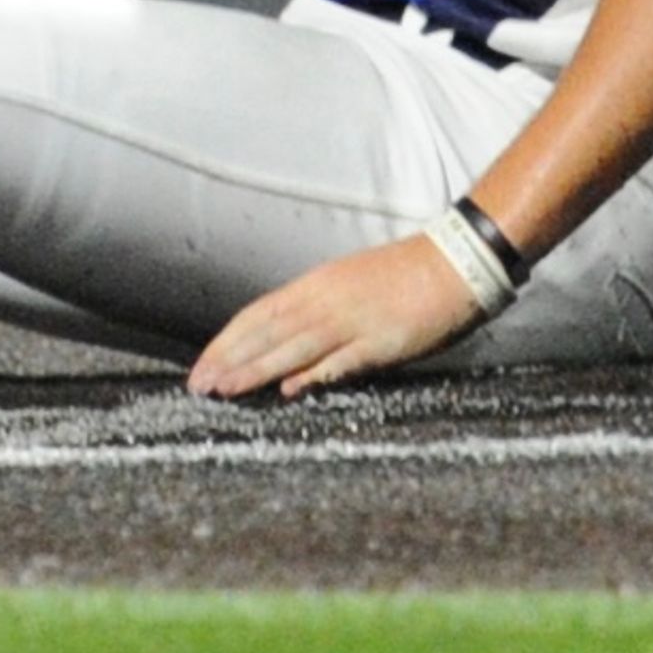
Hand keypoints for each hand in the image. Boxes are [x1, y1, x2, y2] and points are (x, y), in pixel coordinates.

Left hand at [187, 232, 479, 399]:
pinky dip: (315, 373)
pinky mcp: (383, 339)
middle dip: (229, 360)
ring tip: (226, 390)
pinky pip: (344, 358)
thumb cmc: (403, 276)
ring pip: (294, 346)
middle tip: (198, 386)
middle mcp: (326, 299)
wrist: (454, 262)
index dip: (227, 342)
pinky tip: (290, 389)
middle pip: (267, 331)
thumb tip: (281, 340)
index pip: (258, 314)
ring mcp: (353, 319)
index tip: (202, 366)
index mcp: (316, 285)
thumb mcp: (347, 284)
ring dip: (257, 370)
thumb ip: (314, 311)